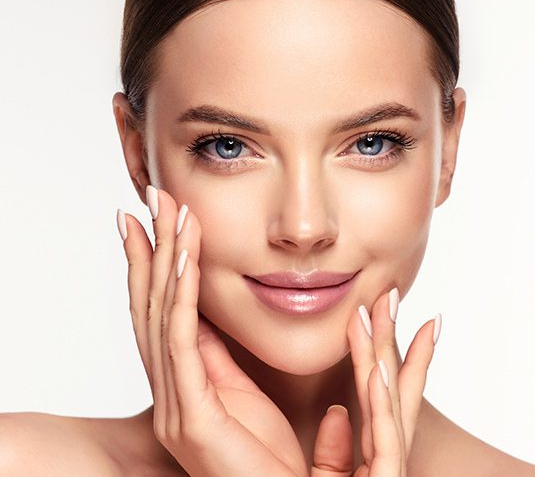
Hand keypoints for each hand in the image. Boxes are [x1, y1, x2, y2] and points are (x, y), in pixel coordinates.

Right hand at [118, 186, 305, 475]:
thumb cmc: (273, 466)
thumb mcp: (249, 403)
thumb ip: (230, 365)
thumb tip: (218, 323)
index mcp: (188, 390)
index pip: (166, 316)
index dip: (159, 267)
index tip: (158, 221)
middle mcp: (172, 396)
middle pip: (154, 308)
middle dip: (152, 250)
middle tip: (150, 197)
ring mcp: (177, 408)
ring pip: (163, 318)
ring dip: (166, 261)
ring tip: (168, 214)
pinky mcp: (192, 420)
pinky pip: (184, 347)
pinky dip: (182, 299)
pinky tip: (185, 262)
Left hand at [309, 289, 439, 475]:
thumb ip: (330, 454)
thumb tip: (337, 413)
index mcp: (369, 461)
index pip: (381, 400)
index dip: (387, 355)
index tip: (385, 315)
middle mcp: (384, 463)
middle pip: (392, 392)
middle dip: (393, 339)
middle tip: (390, 294)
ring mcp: (389, 474)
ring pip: (390, 405)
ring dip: (386, 353)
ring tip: (384, 311)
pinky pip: (385, 441)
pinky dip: (382, 403)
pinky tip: (379, 369)